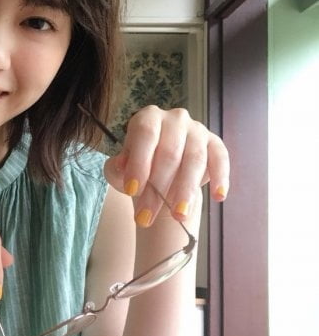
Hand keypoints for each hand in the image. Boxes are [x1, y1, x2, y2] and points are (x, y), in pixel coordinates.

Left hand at [103, 105, 228, 226]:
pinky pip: (220, 159)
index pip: (145, 135)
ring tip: (178, 216)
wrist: (161, 174)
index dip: (139, 162)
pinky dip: (220, 178)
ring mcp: (197, 130)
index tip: (131, 191)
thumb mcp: (119, 170)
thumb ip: (115, 168)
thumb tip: (121, 166)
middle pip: (169, 153)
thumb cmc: (138, 169)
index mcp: (148, 118)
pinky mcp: (215, 144)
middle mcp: (175, 119)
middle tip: (146, 218)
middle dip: (157, 189)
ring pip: (194, 160)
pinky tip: (218, 197)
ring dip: (185, 191)